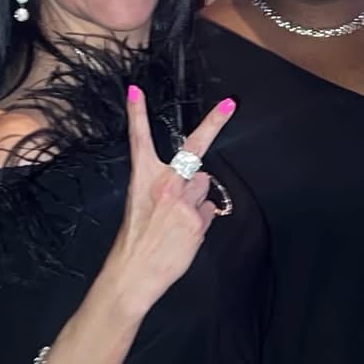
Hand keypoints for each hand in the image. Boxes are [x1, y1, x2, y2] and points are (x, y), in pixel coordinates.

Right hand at [107, 86, 235, 320]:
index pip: (139, 140)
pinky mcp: (197, 220)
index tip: (136, 90)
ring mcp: (183, 202)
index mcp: (144, 179)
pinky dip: (200, 220)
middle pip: (195, 152)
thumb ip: (167, 187)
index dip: (137, 114)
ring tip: (179, 221)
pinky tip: (185, 234)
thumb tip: (195, 180)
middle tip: (230, 104)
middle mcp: (165, 184)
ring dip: (198, 199)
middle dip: (213, 124)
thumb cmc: (135, 240)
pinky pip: (208, 211)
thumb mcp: (141, 205)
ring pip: (204, 186)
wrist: (134, 272)